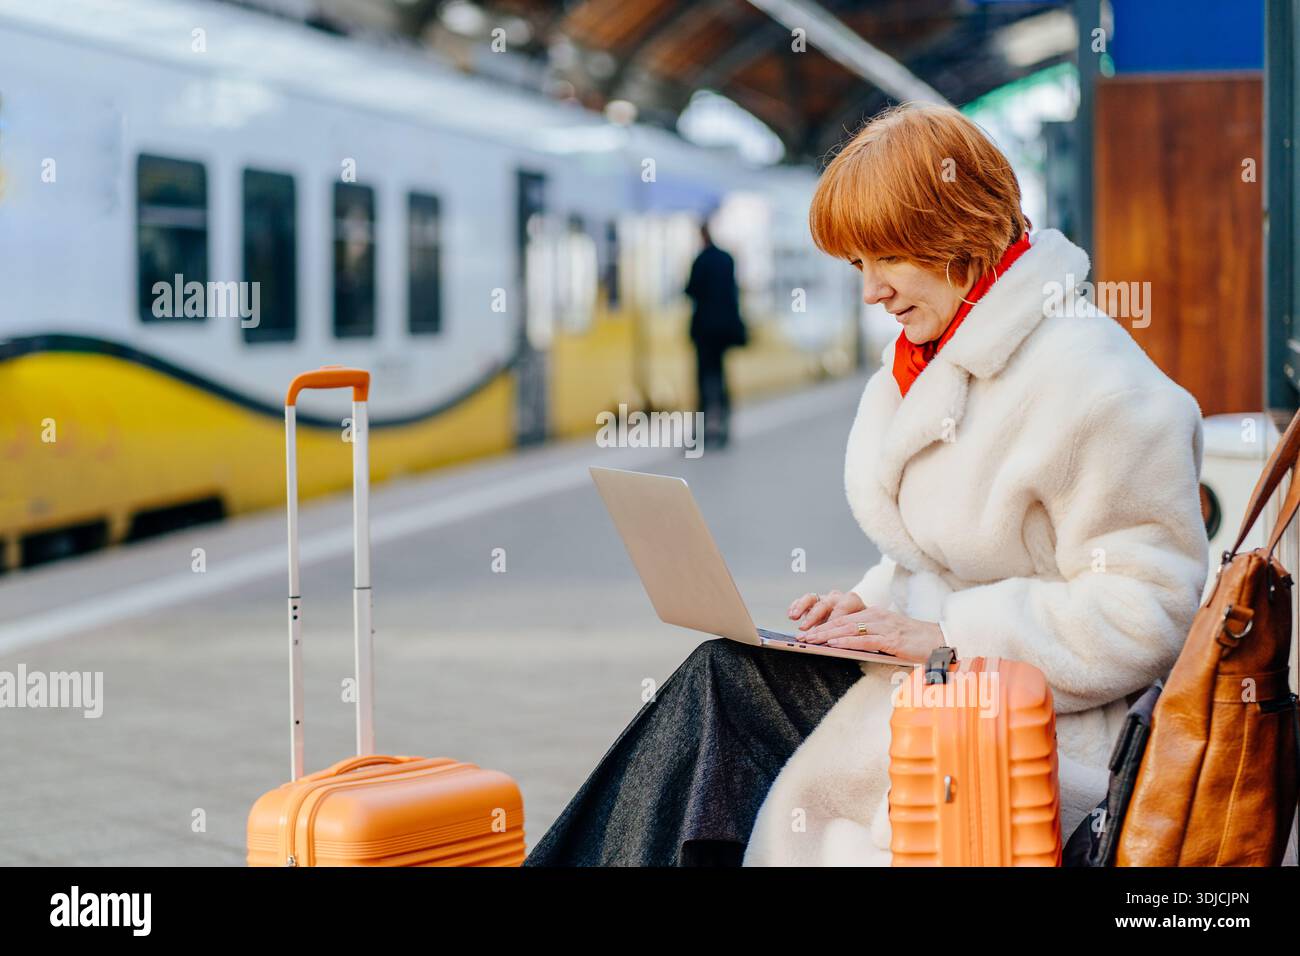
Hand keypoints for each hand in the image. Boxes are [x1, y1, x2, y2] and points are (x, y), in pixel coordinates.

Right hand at [787, 589, 864, 631]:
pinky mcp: (815, 601)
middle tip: (804, 628)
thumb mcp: (862, 630)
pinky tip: (791, 615)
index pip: (842, 608)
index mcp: (853, 602)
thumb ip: (857, 635)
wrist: (859, 615)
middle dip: (813, 617)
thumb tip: (846, 646)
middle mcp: (837, 598)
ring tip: (794, 618)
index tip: (825, 632)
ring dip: (801, 608)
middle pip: (824, 603)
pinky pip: (803, 601)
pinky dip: (796, 606)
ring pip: (811, 598)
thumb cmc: (861, 627)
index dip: (833, 621)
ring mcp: (825, 598)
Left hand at [797, 607, 943, 663]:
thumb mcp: (887, 637)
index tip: (806, 631)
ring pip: (849, 629)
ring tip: (810, 640)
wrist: (941, 642)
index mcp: (874, 615)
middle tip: (800, 637)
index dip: (823, 624)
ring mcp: (884, 627)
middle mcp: (877, 617)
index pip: (843, 618)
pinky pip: (864, 640)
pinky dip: (847, 642)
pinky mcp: (891, 640)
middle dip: (819, 629)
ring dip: (827, 635)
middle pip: (841, 622)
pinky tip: (833, 644)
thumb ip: (868, 638)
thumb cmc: (914, 642)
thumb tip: (844, 646)